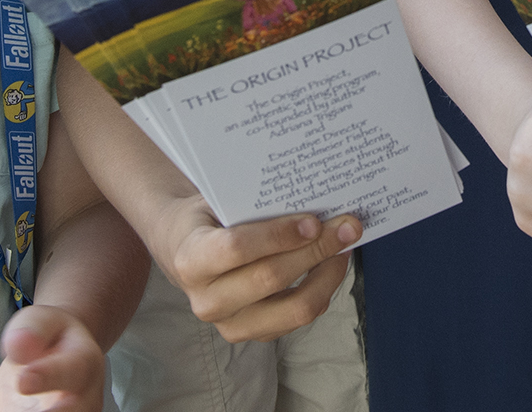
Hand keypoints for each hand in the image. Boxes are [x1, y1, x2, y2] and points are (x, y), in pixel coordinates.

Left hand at [0, 304, 103, 411]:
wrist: (63, 353)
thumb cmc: (51, 338)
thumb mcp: (40, 321)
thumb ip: (32, 329)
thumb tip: (18, 344)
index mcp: (85, 362)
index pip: (71, 372)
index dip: (47, 377)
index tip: (23, 381)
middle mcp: (87, 397)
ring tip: (13, 410)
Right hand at [156, 198, 356, 341]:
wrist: (183, 250)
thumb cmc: (208, 219)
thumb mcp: (216, 201)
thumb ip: (254, 203)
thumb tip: (314, 196)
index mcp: (191, 260)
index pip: (236, 248)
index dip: (278, 235)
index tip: (313, 221)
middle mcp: (207, 300)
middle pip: (271, 278)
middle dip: (316, 250)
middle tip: (348, 226)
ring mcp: (231, 324)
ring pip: (293, 308)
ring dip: (327, 275)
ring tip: (345, 247)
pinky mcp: (254, 334)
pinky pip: (298, 318)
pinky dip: (323, 290)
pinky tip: (332, 264)